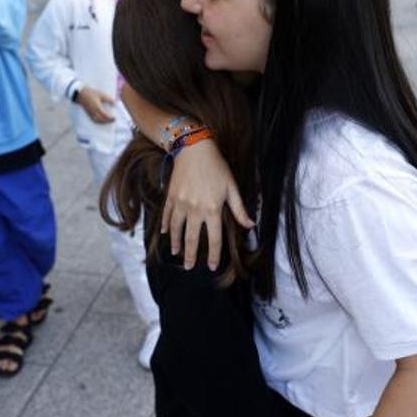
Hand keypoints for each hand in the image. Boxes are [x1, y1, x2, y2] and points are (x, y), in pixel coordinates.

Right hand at [76, 86, 115, 123]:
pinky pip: (94, 120)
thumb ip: (108, 99)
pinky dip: (98, 122)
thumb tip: (115, 103)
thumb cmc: (91, 93)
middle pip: (102, 120)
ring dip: (103, 122)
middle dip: (108, 121)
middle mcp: (94, 112)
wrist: (80, 94)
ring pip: (97, 121)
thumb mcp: (101, 95)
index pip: (105, 116)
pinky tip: (101, 120)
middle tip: (113, 120)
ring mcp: (90, 113)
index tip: (115, 118)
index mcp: (97, 108)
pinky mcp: (88, 113)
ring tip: (108, 121)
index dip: (110, 118)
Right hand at [161, 138, 253, 269]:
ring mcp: (181, 204)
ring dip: (176, 243)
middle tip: (189, 267)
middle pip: (192, 239)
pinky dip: (166, 226)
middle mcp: (195, 210)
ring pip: (177, 229)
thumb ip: (239, 209)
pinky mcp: (171, 197)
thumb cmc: (217, 167)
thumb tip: (250, 225)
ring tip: (176, 253)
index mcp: (212, 210)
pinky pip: (167, 215)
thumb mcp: (232, 187)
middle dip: (190, 256)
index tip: (211, 266)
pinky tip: (166, 234)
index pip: (213, 239)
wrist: (194, 149)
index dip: (213, 255)